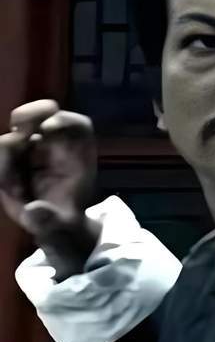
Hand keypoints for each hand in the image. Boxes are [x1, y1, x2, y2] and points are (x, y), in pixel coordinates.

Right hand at [0, 100, 99, 280]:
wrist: (51, 225)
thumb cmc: (64, 220)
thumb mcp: (61, 227)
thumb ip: (50, 220)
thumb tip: (34, 210)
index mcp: (79, 156)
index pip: (79, 125)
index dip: (66, 120)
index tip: (47, 127)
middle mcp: (56, 147)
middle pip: (46, 113)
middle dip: (31, 114)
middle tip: (18, 128)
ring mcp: (33, 150)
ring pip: (17, 133)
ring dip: (9, 150)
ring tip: (12, 185)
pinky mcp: (14, 159)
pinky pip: (3, 152)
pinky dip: (1, 165)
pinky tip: (10, 189)